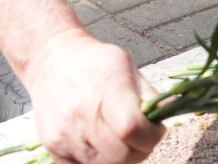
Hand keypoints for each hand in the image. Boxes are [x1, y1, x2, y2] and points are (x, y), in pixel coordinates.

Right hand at [27, 29, 164, 163]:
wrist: (51, 62)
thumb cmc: (93, 63)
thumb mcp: (127, 66)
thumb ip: (149, 95)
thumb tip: (167, 115)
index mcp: (104, 91)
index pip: (133, 129)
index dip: (152, 134)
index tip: (155, 127)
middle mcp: (81, 117)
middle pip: (122, 156)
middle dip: (140, 149)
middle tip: (141, 136)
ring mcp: (66, 138)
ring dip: (121, 158)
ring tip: (121, 138)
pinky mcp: (55, 151)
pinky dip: (101, 161)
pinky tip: (102, 143)